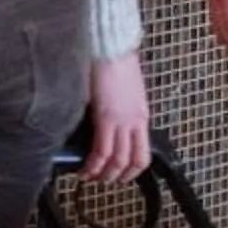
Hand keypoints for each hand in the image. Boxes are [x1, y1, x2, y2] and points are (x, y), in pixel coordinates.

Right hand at [82, 52, 150, 182]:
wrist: (110, 46)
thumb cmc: (114, 59)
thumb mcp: (124, 91)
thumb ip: (119, 109)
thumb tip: (106, 120)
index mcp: (140, 115)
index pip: (142, 153)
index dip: (133, 170)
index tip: (121, 175)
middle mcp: (135, 121)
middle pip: (133, 161)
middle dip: (118, 177)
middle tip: (104, 181)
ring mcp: (121, 121)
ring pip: (118, 160)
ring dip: (104, 174)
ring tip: (90, 178)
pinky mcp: (105, 117)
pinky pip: (101, 150)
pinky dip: (93, 164)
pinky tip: (84, 168)